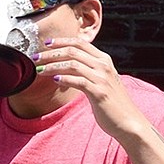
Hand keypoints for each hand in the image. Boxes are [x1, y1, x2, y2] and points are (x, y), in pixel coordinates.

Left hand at [31, 37, 148, 141]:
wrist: (128, 121)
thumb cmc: (111, 103)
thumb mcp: (101, 81)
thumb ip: (87, 71)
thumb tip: (64, 69)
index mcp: (104, 60)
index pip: (80, 43)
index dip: (62, 41)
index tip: (47, 43)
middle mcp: (104, 66)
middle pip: (73, 51)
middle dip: (51, 53)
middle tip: (35, 57)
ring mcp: (102, 78)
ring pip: (72, 64)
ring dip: (52, 66)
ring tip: (39, 70)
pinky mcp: (99, 92)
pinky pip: (78, 81)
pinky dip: (64, 78)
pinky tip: (54, 80)